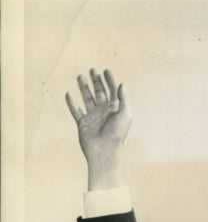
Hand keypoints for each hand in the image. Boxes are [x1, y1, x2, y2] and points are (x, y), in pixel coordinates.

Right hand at [65, 69, 130, 188]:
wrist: (105, 151)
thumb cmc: (117, 134)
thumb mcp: (125, 114)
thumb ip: (123, 98)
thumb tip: (123, 84)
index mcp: (115, 110)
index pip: (113, 92)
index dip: (110, 81)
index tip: (106, 70)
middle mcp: (104, 112)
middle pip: (100, 93)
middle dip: (96, 82)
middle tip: (93, 70)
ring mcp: (93, 117)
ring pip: (87, 99)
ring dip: (84, 88)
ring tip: (80, 76)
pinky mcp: (83, 124)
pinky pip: (75, 111)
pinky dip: (71, 103)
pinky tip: (68, 94)